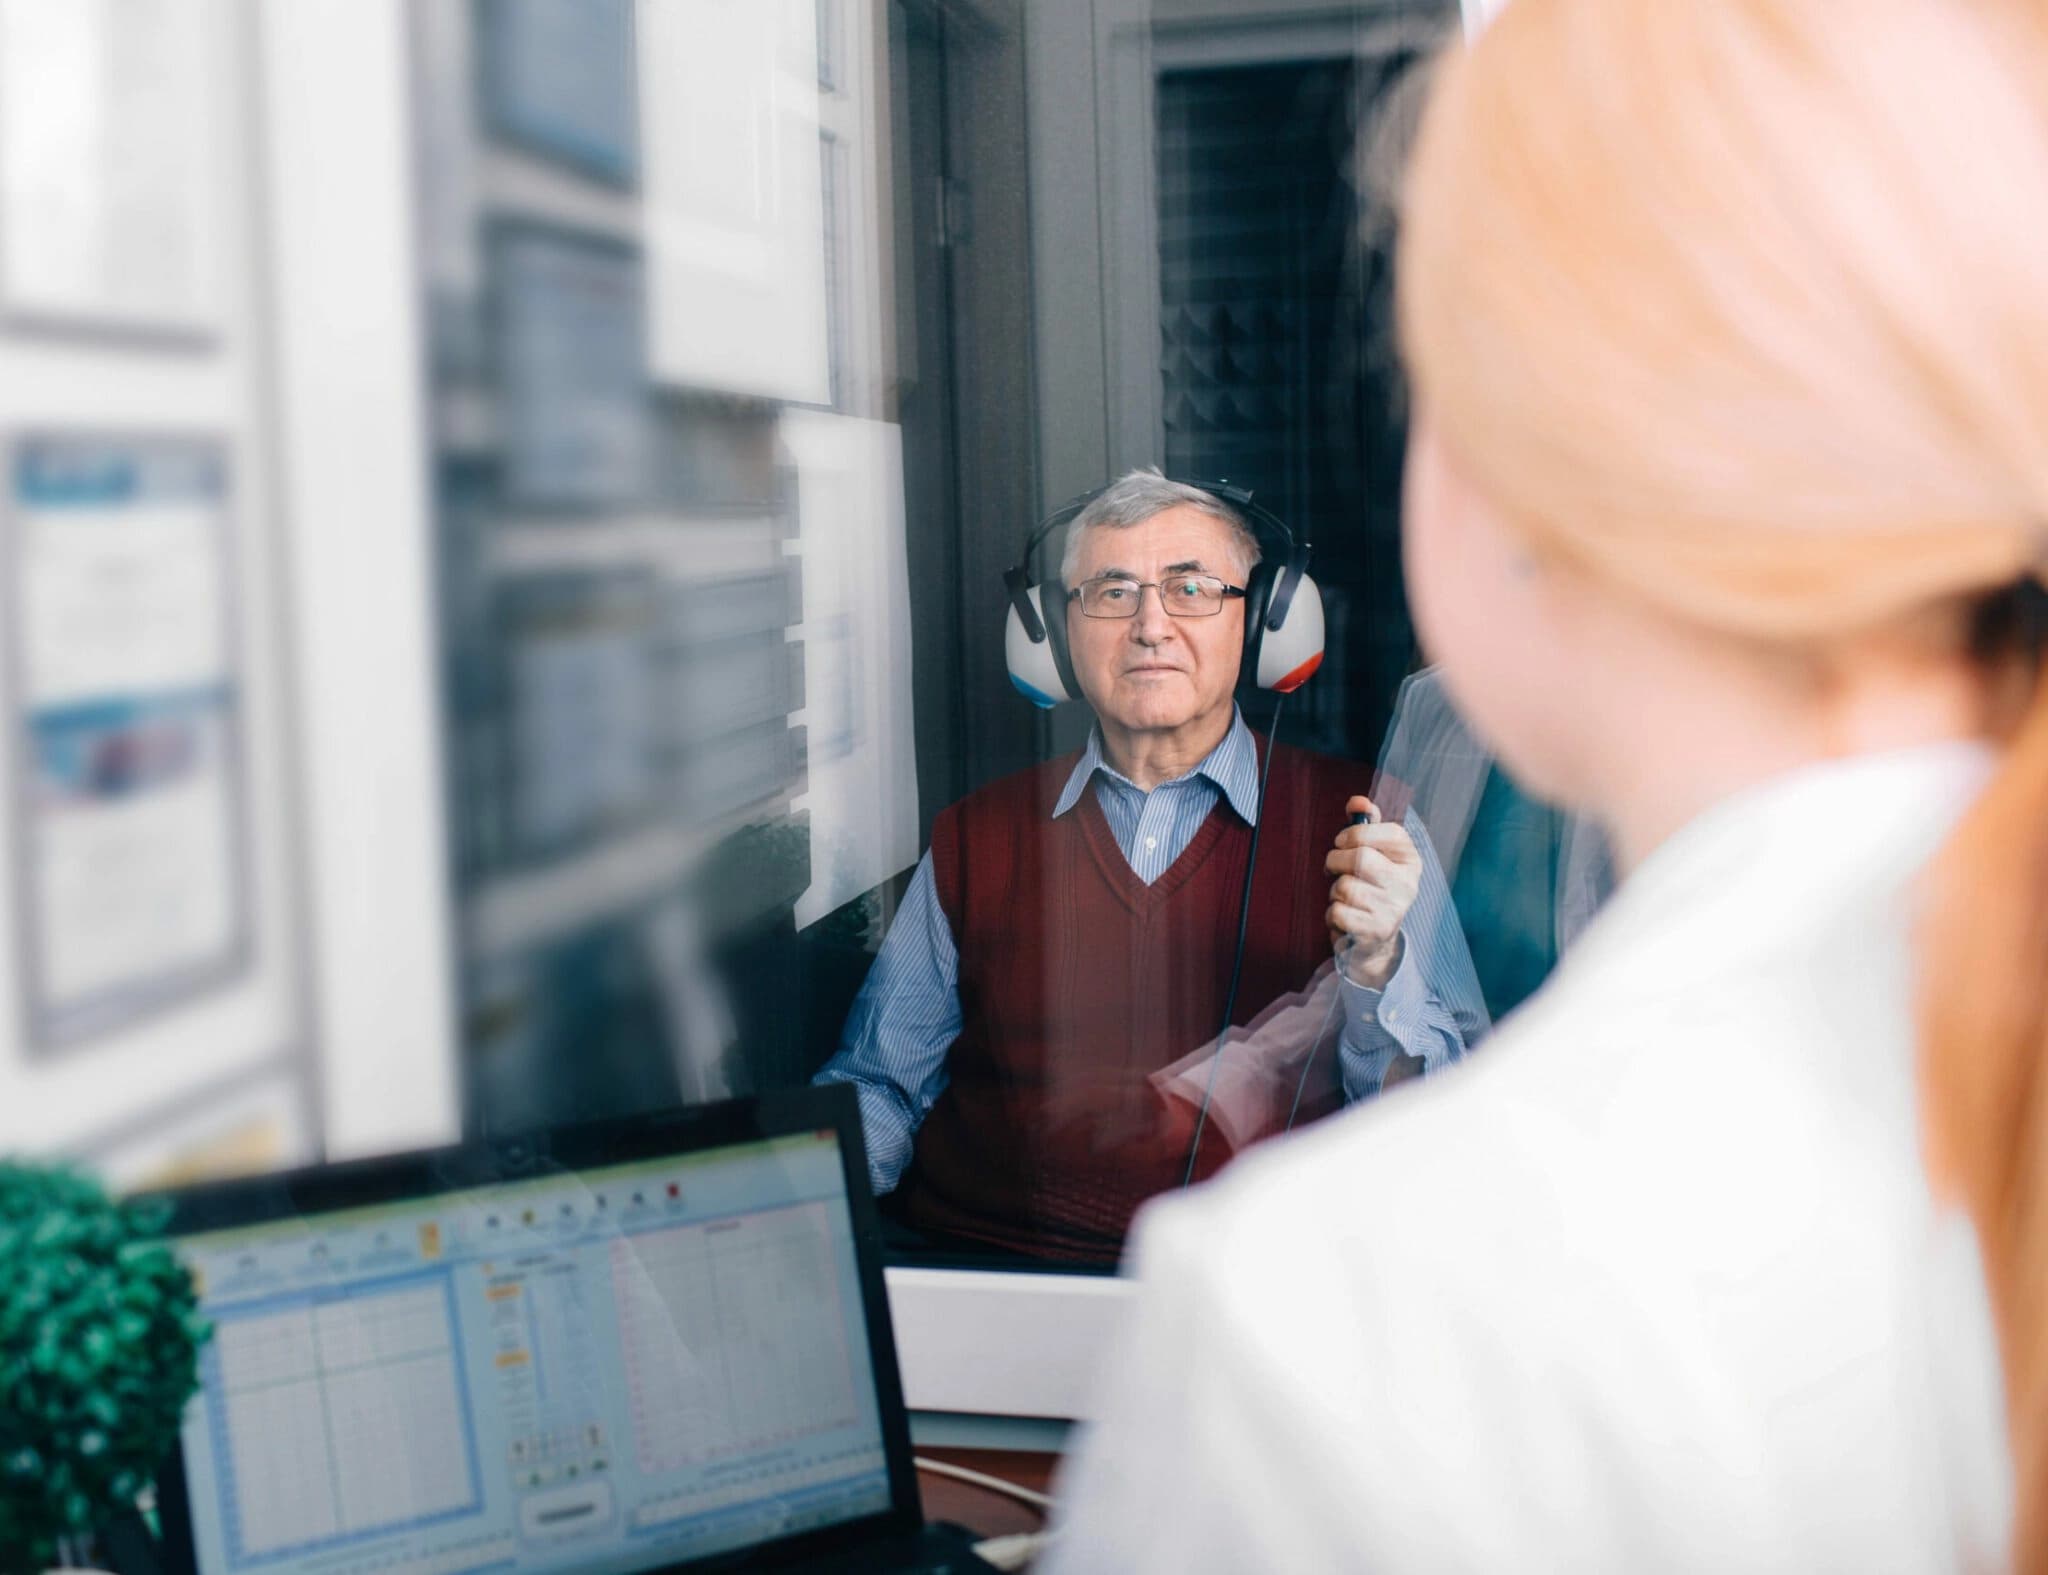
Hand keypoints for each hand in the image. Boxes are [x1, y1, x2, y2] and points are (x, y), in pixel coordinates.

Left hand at [1325, 795, 1420, 987]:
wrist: (1373, 942)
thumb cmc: (1368, 888)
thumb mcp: (1372, 854)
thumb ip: (1365, 825)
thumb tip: (1358, 801)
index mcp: (1410, 860)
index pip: (1390, 832)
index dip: (1356, 833)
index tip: (1342, 841)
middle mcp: (1408, 884)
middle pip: (1361, 858)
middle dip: (1336, 861)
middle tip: (1334, 869)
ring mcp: (1394, 909)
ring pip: (1345, 887)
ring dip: (1334, 892)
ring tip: (1345, 899)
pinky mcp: (1376, 931)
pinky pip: (1338, 912)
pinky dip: (1332, 915)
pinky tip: (1345, 918)